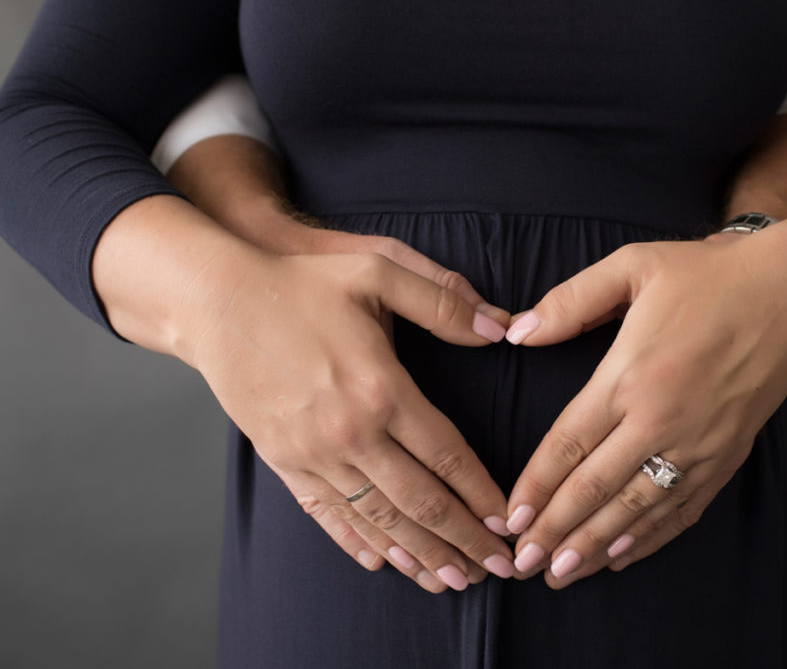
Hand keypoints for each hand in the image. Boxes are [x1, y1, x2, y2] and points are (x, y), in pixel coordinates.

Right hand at [167, 139, 509, 585]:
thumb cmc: (301, 285)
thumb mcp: (377, 270)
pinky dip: (358, 542)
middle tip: (499, 568)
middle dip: (464, 539)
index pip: (447, 456)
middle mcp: (350, 432)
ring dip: (420, 553)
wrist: (215, 301)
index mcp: (382, 389)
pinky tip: (384, 562)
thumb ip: (444, 302)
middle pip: (420, 501)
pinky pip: (327, 513)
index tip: (508, 522)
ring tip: (454, 579)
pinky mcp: (283, 461)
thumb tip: (501, 326)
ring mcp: (313, 453)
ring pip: (378, 518)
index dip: (482, 494)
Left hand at [501, 233, 786, 586]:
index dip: (537, 487)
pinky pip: (683, 507)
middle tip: (523, 565)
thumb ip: (570, 301)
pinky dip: (651, 538)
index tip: (511, 520)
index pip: (569, 444)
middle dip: (555, 532)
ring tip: (562, 574)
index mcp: (630, 377)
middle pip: (596, 488)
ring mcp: (699, 443)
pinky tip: (623, 557)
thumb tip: (516, 332)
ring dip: (596, 546)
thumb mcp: (632, 267)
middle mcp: (661, 420)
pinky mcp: (729, 454)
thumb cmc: (710, 276)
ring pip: (638, 509)